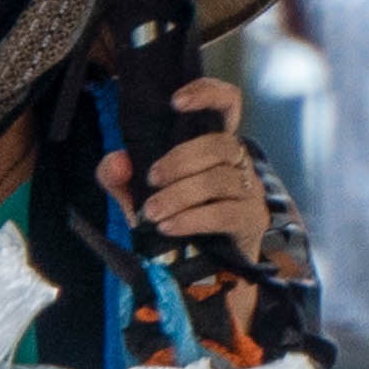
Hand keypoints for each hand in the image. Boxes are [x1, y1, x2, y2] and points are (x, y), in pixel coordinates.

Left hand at [102, 78, 277, 356]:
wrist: (201, 274)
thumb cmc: (174, 223)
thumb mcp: (138, 197)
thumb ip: (119, 178)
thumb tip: (117, 162)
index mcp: (214, 146)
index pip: (228, 104)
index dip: (207, 93)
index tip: (176, 103)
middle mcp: (239, 162)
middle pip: (219, 144)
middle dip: (180, 159)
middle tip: (151, 180)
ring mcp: (251, 191)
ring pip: (219, 179)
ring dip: (180, 195)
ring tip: (153, 213)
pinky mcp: (251, 220)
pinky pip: (223, 212)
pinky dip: (192, 218)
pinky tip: (169, 227)